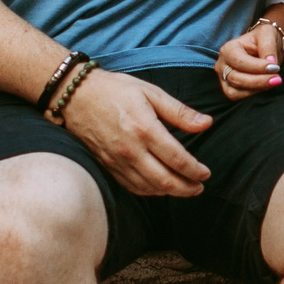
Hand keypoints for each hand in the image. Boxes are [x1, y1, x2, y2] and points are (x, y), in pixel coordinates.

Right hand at [59, 70, 212, 197]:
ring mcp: (117, 161)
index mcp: (145, 129)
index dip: (195, 170)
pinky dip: (149, 191)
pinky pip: (131, 186)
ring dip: (169, 192)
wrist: (76, 96)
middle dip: (186, 188)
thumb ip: (180, 112)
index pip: (177, 159)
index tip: (206, 173)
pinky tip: (159, 188)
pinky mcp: (107, 166)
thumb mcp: (151, 92)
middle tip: (199, 187)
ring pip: (148, 188)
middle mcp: (131, 149)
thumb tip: (207, 123)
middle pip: (164, 181)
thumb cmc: (115, 90)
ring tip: (184, 189)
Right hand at [215, 24, 283, 100]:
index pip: (239, 61)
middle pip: (236, 78)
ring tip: (273, 82)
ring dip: (256, 88)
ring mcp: (223, 78)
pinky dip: (253, 93)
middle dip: (259, 80)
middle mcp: (222, 64)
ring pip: (235, 91)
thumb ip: (268, 46)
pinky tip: (265, 86)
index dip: (257, 66)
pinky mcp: (229, 89)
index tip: (275, 67)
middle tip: (277, 79)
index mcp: (228, 48)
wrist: (264, 48)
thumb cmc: (262, 39)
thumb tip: (271, 63)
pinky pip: (237, 96)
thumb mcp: (267, 34)